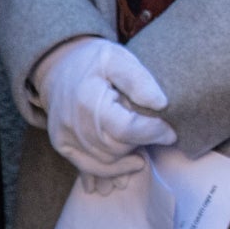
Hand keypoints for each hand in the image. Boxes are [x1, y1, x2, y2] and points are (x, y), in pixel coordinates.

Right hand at [33, 37, 175, 178]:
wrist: (59, 67)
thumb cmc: (94, 61)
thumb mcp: (118, 58)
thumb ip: (139, 80)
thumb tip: (161, 104)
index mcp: (87, 99)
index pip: (126, 129)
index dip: (153, 133)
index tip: (171, 132)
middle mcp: (72, 123)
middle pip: (117, 148)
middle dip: (142, 142)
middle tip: (156, 133)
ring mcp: (63, 137)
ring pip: (107, 161)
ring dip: (129, 156)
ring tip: (143, 142)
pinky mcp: (62, 145)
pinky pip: (90, 167)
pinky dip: (113, 170)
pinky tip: (133, 163)